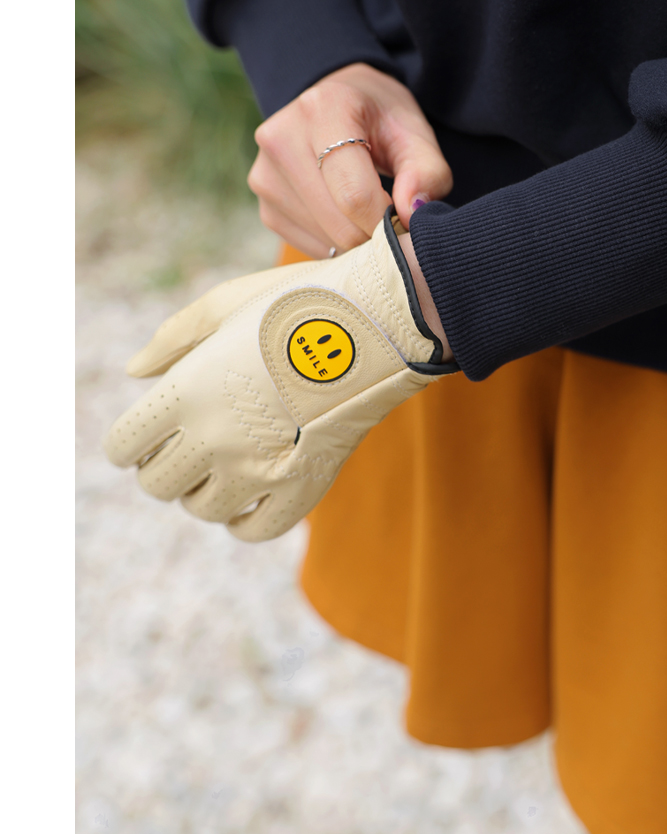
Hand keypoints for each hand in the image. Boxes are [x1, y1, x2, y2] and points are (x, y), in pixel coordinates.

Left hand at [105, 215, 454, 542]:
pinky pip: (254, 530)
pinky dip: (242, 520)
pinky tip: (245, 500)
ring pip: (202, 509)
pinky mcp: (301, 489)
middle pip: (158, 484)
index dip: (129, 443)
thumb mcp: (224, 305)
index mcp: (186, 390)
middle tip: (185, 450)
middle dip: (164, 468)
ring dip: (203, 492)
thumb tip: (134, 373)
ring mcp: (259, 469)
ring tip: (222, 467)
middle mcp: (215, 437)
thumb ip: (171, 340)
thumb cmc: (296, 303)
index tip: (145, 436)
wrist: (376, 320)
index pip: (124, 446)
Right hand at [248, 62, 452, 256]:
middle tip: (389, 217)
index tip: (403, 217)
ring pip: (325, 240)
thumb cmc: (379, 118)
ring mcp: (265, 175)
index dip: (386, 220)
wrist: (334, 105)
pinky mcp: (264, 206)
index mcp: (323, 110)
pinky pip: (309, 247)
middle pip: (338, 223)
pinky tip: (343, 216)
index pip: (354, 194)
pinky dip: (335, 244)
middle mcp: (281, 139)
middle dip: (373, 234)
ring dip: (355, 240)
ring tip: (365, 209)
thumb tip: (412, 214)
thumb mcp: (413, 131)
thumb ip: (427, 171)